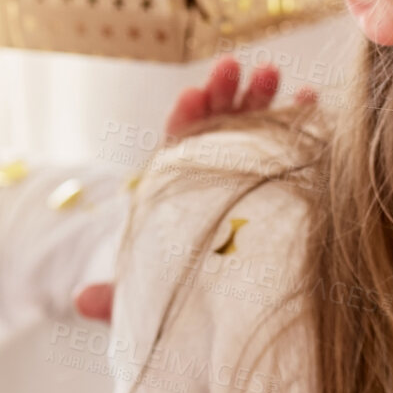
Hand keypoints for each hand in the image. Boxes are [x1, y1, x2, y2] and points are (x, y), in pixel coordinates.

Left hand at [74, 55, 316, 320]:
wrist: (221, 323)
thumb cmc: (181, 304)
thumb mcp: (149, 300)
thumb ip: (120, 296)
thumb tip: (82, 299)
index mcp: (176, 198)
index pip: (176, 150)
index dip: (184, 121)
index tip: (192, 96)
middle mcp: (209, 182)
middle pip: (213, 129)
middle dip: (222, 97)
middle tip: (233, 69)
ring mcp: (245, 180)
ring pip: (249, 132)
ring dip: (259, 100)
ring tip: (274, 74)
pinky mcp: (277, 187)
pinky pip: (284, 147)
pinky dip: (296, 121)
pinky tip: (309, 98)